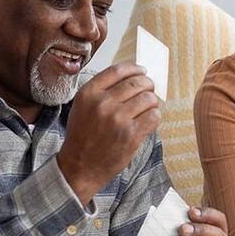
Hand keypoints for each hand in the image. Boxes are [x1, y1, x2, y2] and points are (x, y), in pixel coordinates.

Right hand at [58, 63, 160, 204]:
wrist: (80, 166)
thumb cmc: (83, 136)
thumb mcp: (82, 106)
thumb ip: (102, 90)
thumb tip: (132, 76)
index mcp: (88, 93)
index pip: (118, 70)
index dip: (135, 68)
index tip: (143, 70)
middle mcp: (103, 103)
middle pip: (137, 83)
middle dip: (148, 85)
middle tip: (149, 90)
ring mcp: (118, 119)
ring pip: (149, 98)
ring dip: (152, 102)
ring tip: (147, 108)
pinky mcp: (131, 134)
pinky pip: (154, 116)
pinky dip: (154, 116)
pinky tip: (147, 121)